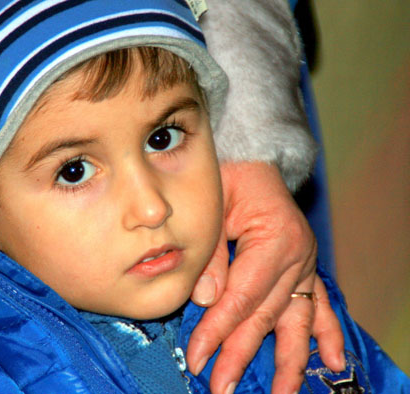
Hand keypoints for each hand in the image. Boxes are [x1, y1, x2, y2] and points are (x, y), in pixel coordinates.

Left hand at [187, 161, 344, 393]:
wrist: (250, 157)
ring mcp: (304, 263)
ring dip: (289, 360)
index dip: (218, 331)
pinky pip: (317, 303)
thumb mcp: (212, 207)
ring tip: (283, 393)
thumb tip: (208, 302)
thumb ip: (211, 257)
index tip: (198, 358)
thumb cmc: (227, 176)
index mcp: (274, 239)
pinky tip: (331, 359)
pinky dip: (325, 332)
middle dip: (240, 354)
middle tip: (220, 386)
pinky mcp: (303, 266)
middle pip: (266, 315)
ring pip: (296, 318)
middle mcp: (297, 256)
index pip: (241, 297)